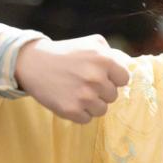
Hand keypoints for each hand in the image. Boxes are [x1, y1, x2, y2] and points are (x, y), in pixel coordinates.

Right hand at [14, 35, 131, 123]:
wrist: (34, 64)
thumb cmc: (65, 53)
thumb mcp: (90, 43)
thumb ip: (111, 53)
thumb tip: (128, 67)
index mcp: (104, 60)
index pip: (124, 80)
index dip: (113, 78)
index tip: (100, 76)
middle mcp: (96, 78)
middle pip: (113, 96)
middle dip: (101, 91)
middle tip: (83, 83)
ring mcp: (84, 96)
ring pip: (102, 110)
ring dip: (91, 104)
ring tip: (76, 92)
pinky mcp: (72, 110)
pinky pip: (87, 119)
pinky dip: (79, 113)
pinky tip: (69, 99)